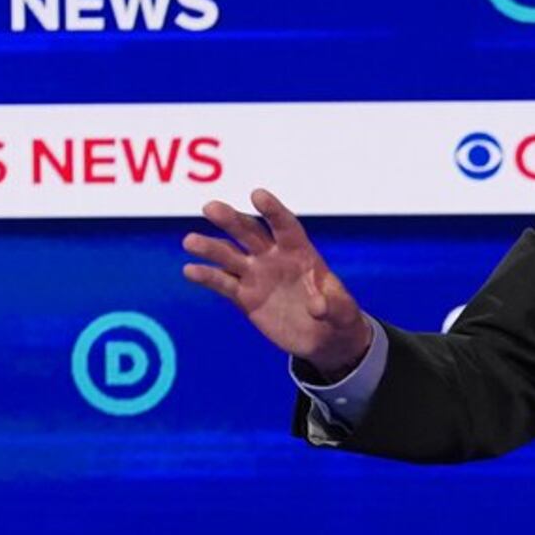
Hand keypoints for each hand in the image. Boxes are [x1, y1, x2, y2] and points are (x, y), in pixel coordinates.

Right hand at [184, 189, 374, 378]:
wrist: (324, 339)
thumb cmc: (338, 316)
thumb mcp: (344, 313)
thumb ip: (334, 305)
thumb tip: (317, 306)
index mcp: (300, 251)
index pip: (285, 225)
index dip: (272, 210)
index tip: (257, 195)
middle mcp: (273, 257)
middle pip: (249, 233)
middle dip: (231, 219)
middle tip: (210, 207)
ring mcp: (257, 275)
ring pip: (229, 255)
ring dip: (210, 247)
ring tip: (190, 241)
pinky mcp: (245, 296)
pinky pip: (223, 283)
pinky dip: (207, 277)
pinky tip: (190, 271)